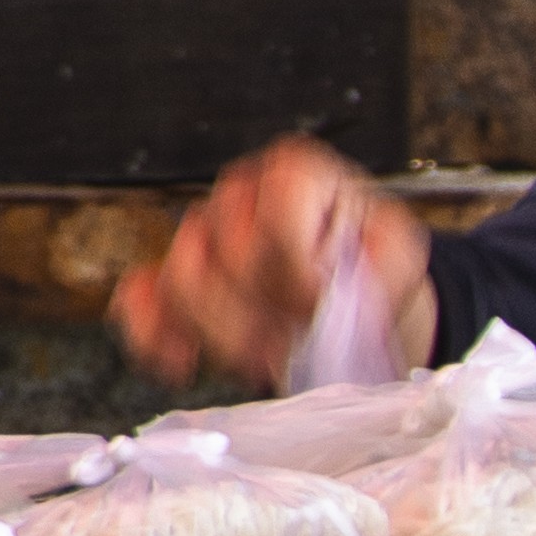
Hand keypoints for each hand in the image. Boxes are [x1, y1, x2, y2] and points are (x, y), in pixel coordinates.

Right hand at [111, 141, 433, 390]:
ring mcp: (200, 234)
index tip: (314, 301)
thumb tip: (333, 293)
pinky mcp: (170, 277)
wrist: (352, 291)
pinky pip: (140, 299)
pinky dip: (155, 336)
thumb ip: (375, 265)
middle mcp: (242, 195)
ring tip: (262, 357)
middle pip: (222, 246)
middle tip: (292, 343)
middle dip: (260, 308)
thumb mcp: (395, 255)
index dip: (293, 260)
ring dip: (220, 331)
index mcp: (298, 173)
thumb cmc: (368, 265)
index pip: (277, 199)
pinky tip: (184, 361)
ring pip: (179, 278)